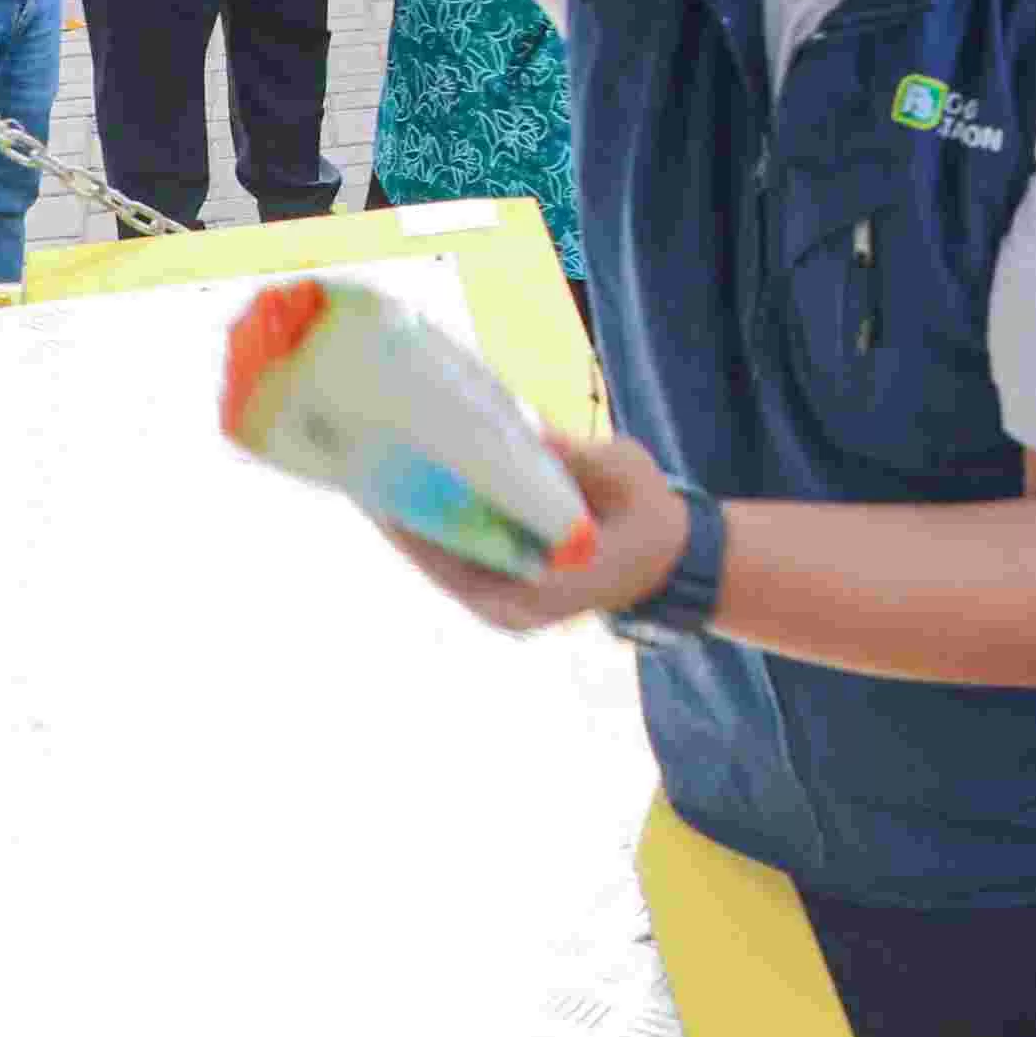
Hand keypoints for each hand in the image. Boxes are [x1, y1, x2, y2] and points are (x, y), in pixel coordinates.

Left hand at [384, 426, 688, 634]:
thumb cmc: (650, 516)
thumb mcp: (623, 473)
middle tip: (367, 476)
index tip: (387, 498)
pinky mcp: (503, 597)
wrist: (667, 560)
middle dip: (404, 524)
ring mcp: (508, 610)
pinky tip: (413, 495)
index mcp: (547, 587)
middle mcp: (518, 610)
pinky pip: (457, 565)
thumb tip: (522, 426)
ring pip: (444, 569)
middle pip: (442, 568)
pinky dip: (434, 534)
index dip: (421, 533)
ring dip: (412, 529)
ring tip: (377, 481)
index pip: (466, 565)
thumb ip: (572, 456)